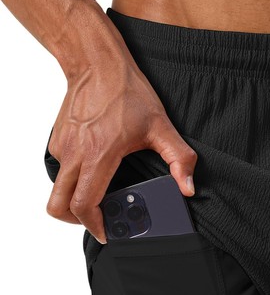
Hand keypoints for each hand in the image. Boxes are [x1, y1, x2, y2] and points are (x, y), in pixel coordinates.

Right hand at [45, 57, 196, 242]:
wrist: (96, 62)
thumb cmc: (127, 92)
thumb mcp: (162, 126)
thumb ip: (180, 159)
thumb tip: (188, 188)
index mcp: (99, 154)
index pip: (84, 203)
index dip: (95, 225)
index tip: (109, 232)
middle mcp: (74, 153)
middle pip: (59, 205)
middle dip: (78, 222)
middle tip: (101, 221)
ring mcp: (62, 146)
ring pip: (56, 190)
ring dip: (73, 203)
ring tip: (99, 201)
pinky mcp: (57, 140)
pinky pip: (59, 171)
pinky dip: (73, 181)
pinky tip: (96, 173)